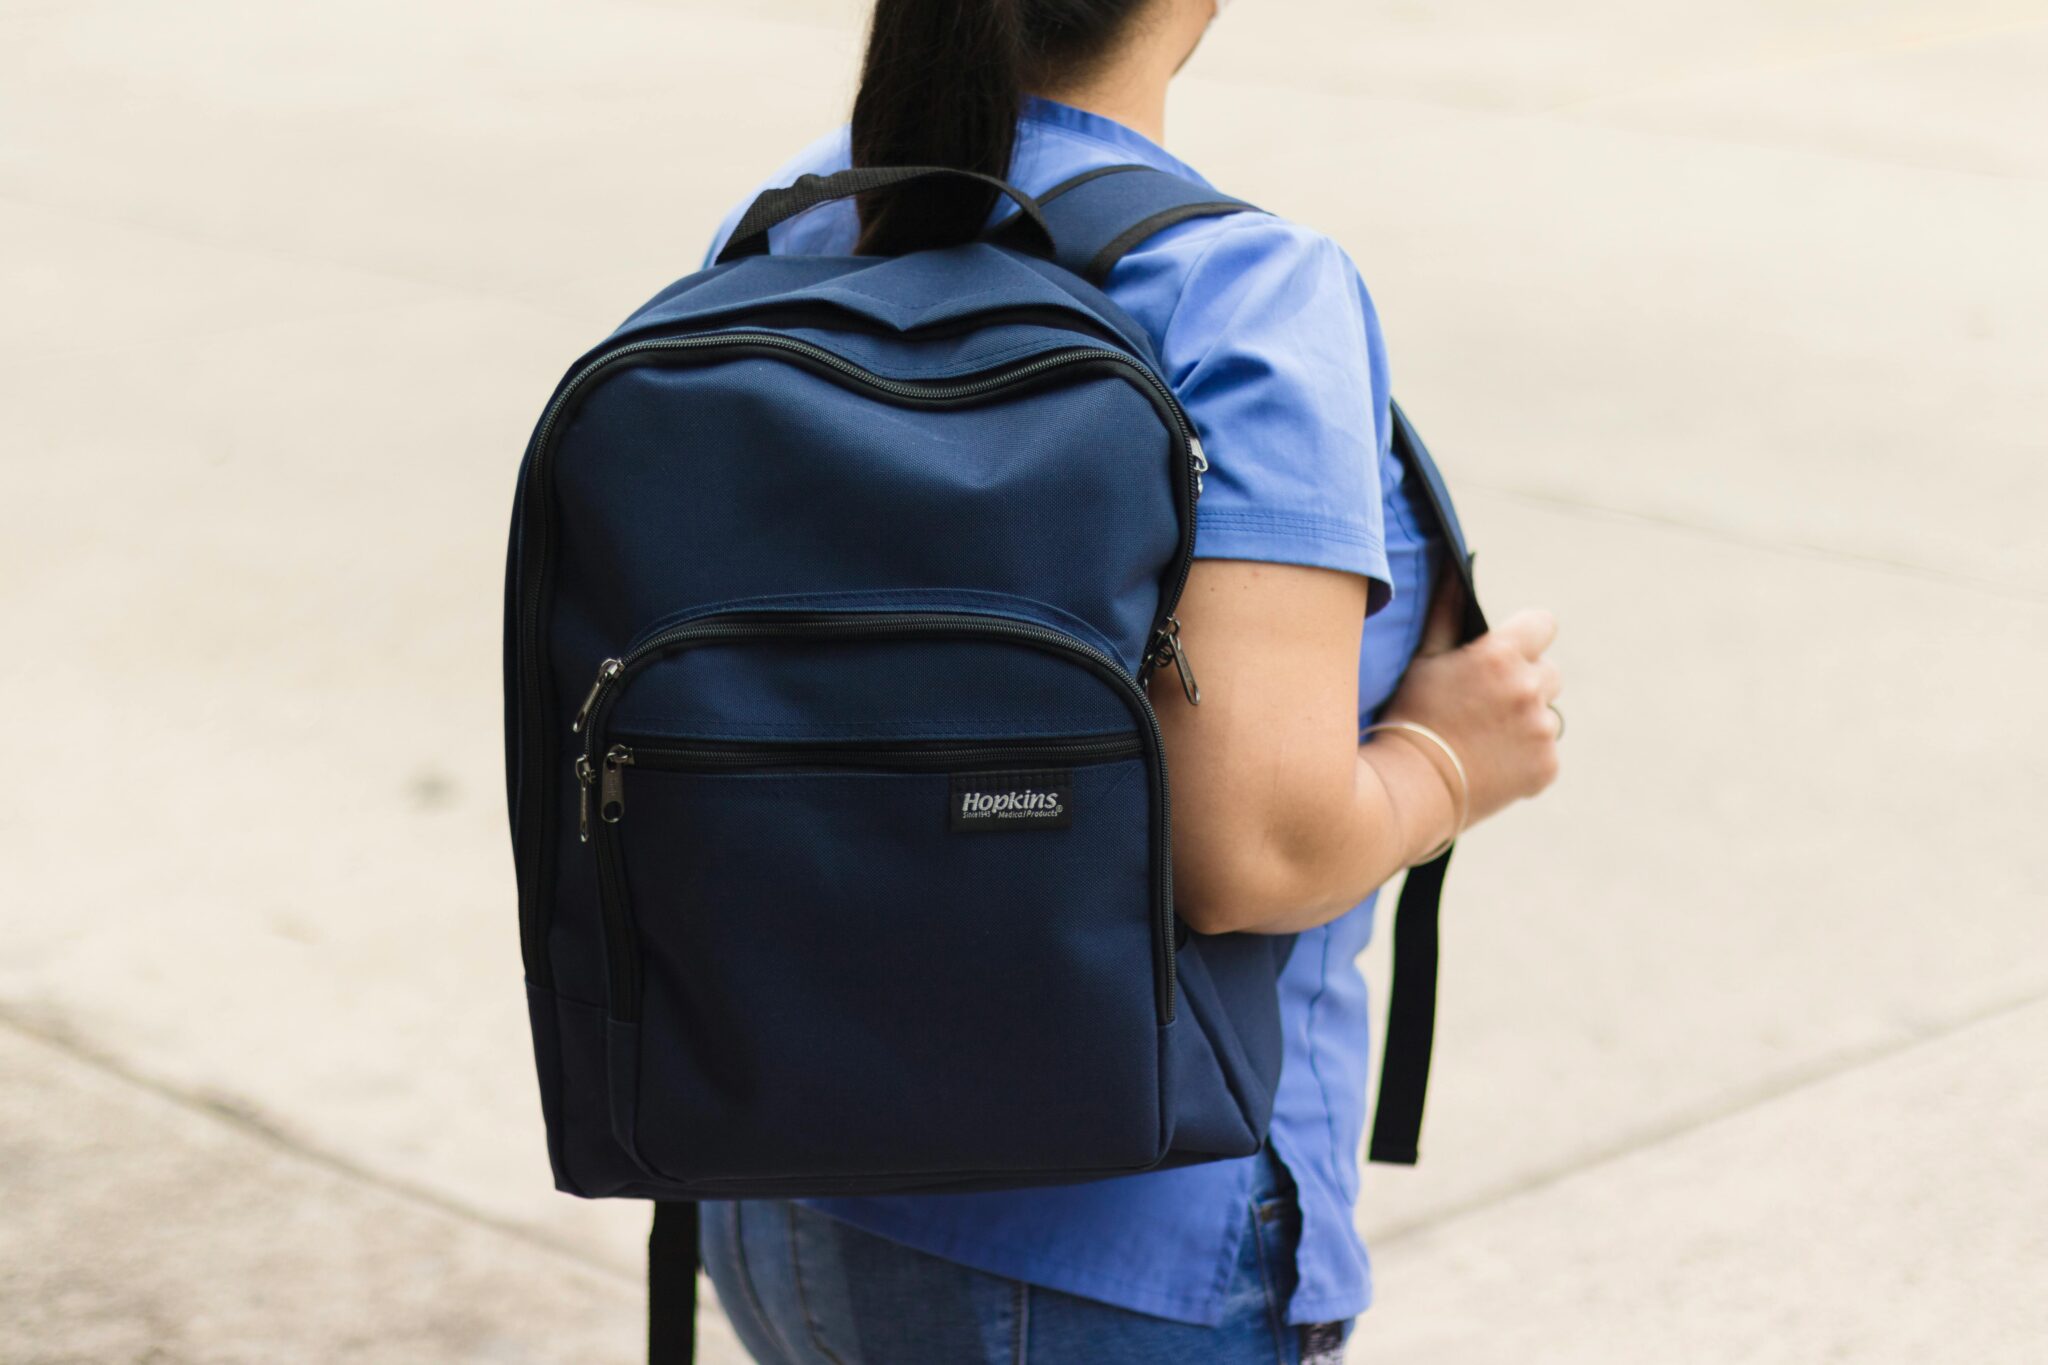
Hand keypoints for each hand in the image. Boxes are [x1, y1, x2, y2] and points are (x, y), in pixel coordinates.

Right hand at [1381, 574, 1561, 830]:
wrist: (1411, 788)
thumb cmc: (1410, 717)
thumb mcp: (1423, 659)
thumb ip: (1446, 611)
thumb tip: (1454, 567)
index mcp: (1502, 655)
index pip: (1544, 624)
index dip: (1526, 637)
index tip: (1508, 653)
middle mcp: (1529, 688)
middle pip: (1548, 671)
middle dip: (1525, 681)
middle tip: (1486, 704)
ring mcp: (1542, 730)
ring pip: (1546, 713)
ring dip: (1525, 720)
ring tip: (1484, 738)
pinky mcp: (1547, 766)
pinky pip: (1545, 751)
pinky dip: (1526, 757)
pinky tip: (1492, 763)